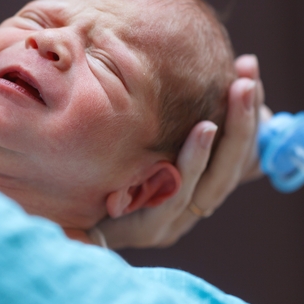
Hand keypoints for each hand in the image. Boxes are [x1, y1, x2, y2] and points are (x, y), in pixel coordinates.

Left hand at [98, 54, 270, 248]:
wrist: (53, 226)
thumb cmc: (94, 179)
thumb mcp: (135, 145)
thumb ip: (165, 127)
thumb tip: (205, 86)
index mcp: (193, 192)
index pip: (237, 157)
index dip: (249, 117)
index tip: (250, 74)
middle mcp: (188, 210)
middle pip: (233, 167)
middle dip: (246, 119)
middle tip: (249, 75)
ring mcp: (170, 223)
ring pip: (215, 179)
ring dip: (232, 133)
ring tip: (237, 91)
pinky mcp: (148, 230)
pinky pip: (178, 193)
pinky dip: (195, 160)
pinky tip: (204, 128)